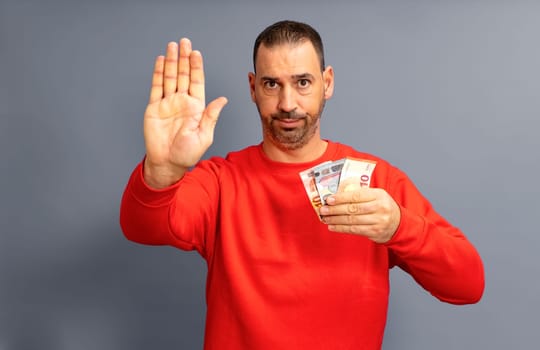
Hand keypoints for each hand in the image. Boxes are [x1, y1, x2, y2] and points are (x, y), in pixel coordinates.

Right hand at [143, 38, 227, 187]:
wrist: (167, 163)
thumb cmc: (187, 153)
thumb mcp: (204, 135)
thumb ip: (211, 116)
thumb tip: (223, 99)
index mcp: (196, 107)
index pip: (197, 82)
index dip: (196, 67)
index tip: (196, 53)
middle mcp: (182, 102)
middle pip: (183, 75)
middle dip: (184, 58)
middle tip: (185, 42)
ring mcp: (168, 103)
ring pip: (170, 77)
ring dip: (171, 61)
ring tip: (172, 46)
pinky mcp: (154, 108)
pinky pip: (156, 87)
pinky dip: (158, 73)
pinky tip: (161, 60)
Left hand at [319, 187, 400, 242]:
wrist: (398, 224)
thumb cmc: (382, 207)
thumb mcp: (376, 196)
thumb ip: (361, 194)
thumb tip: (338, 194)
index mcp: (379, 195)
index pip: (357, 195)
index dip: (341, 198)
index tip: (329, 199)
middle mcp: (380, 208)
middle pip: (353, 208)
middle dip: (335, 209)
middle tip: (323, 210)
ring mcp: (378, 221)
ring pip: (352, 220)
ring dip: (336, 220)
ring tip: (325, 218)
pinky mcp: (374, 232)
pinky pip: (354, 230)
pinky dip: (341, 228)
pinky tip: (332, 226)